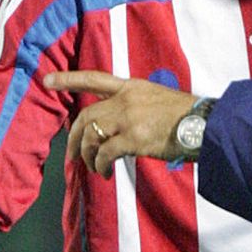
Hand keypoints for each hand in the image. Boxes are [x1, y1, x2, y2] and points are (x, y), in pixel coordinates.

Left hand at [43, 70, 196, 177]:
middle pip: (86, 116)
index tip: (46, 80)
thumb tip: (117, 126)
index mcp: (132, 86)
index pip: (94, 78)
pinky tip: (105, 172)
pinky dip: (101, 165)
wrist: (205, 124)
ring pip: (92, 136)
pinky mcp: (134, 138)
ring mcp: (129, 118)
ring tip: (95, 168)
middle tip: (72, 155)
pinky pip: (105, 153)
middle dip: (74, 138)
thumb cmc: (186, 116)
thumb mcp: (157, 99)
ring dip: (88, 156)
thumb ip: (135, 106)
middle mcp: (127, 99)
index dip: (68, 79)